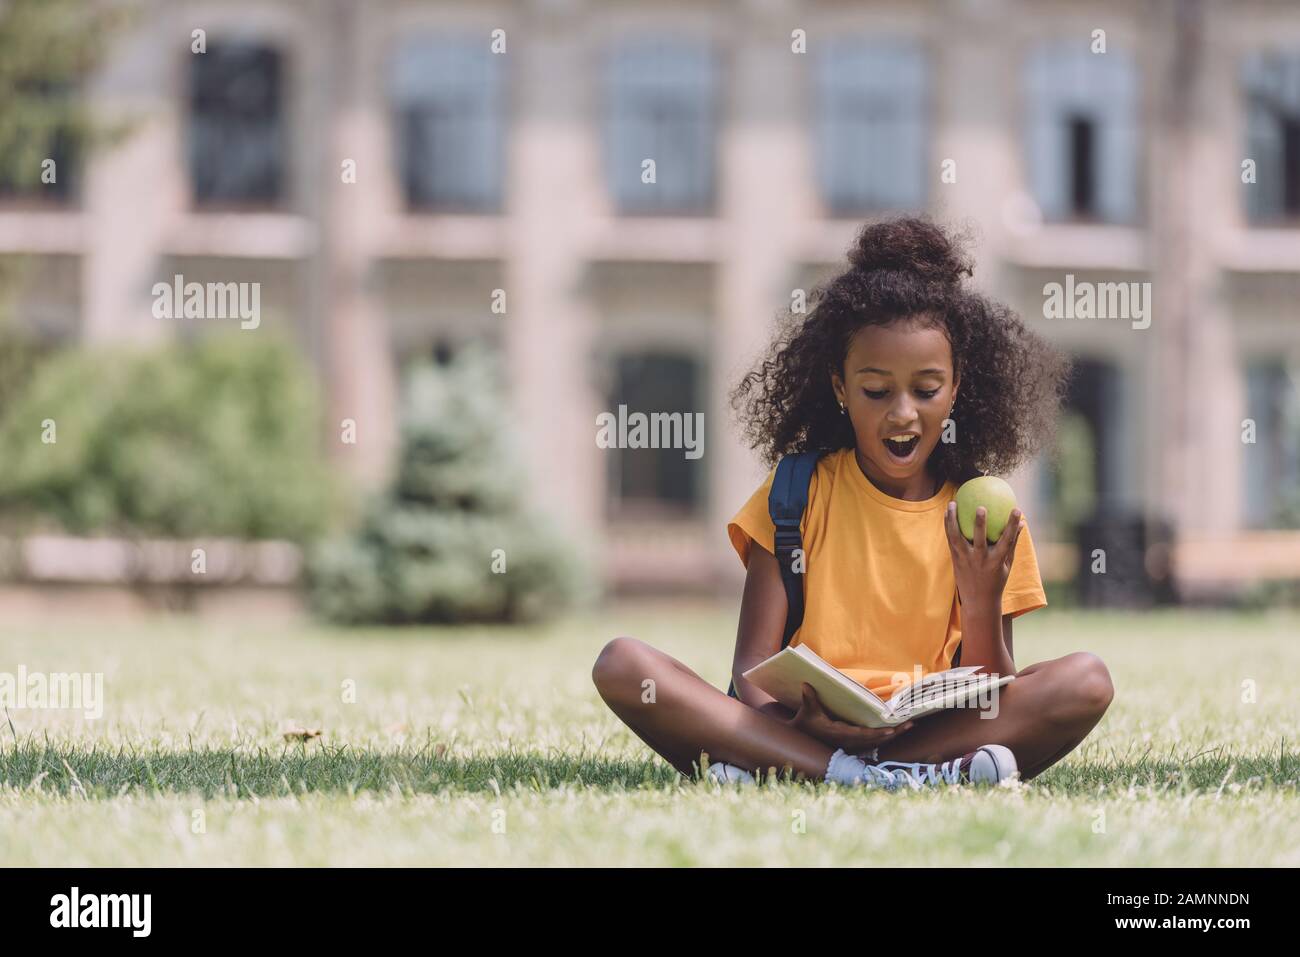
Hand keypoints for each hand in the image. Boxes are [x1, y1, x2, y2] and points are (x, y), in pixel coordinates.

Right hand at [788, 683, 914, 756]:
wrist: (802, 737)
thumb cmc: (806, 722)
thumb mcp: (807, 712)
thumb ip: (809, 699)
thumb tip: (806, 685)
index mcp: (839, 734)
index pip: (862, 735)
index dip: (877, 733)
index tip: (892, 730)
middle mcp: (849, 741)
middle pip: (875, 739)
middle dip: (894, 733)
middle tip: (910, 724)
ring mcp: (852, 744)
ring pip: (877, 741)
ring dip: (894, 734)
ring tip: (909, 725)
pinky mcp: (854, 743)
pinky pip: (873, 741)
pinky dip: (886, 736)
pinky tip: (897, 729)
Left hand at [944, 501, 1023, 610]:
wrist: (978, 600)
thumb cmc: (996, 580)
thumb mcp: (1007, 564)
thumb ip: (1012, 543)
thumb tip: (1022, 523)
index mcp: (997, 561)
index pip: (1007, 540)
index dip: (1012, 525)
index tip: (1017, 509)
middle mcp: (980, 560)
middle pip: (979, 539)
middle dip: (980, 523)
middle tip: (981, 506)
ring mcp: (966, 559)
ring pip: (957, 537)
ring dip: (953, 519)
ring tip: (952, 503)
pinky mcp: (955, 559)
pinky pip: (950, 539)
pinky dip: (948, 525)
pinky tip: (946, 513)